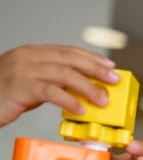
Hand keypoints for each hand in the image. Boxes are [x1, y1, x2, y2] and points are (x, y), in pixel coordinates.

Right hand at [0, 44, 118, 125]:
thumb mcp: (30, 82)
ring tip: (103, 99)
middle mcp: (27, 57)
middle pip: (69, 59)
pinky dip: (69, 100)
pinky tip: (80, 108)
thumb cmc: (1, 94)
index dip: (90, 57)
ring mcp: (22, 70)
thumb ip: (51, 80)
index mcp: (31, 53)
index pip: (67, 51)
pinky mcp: (20, 87)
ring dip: (87, 87)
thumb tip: (79, 86)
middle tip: (114, 80)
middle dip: (95, 69)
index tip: (109, 66)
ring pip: (64, 74)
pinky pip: (50, 92)